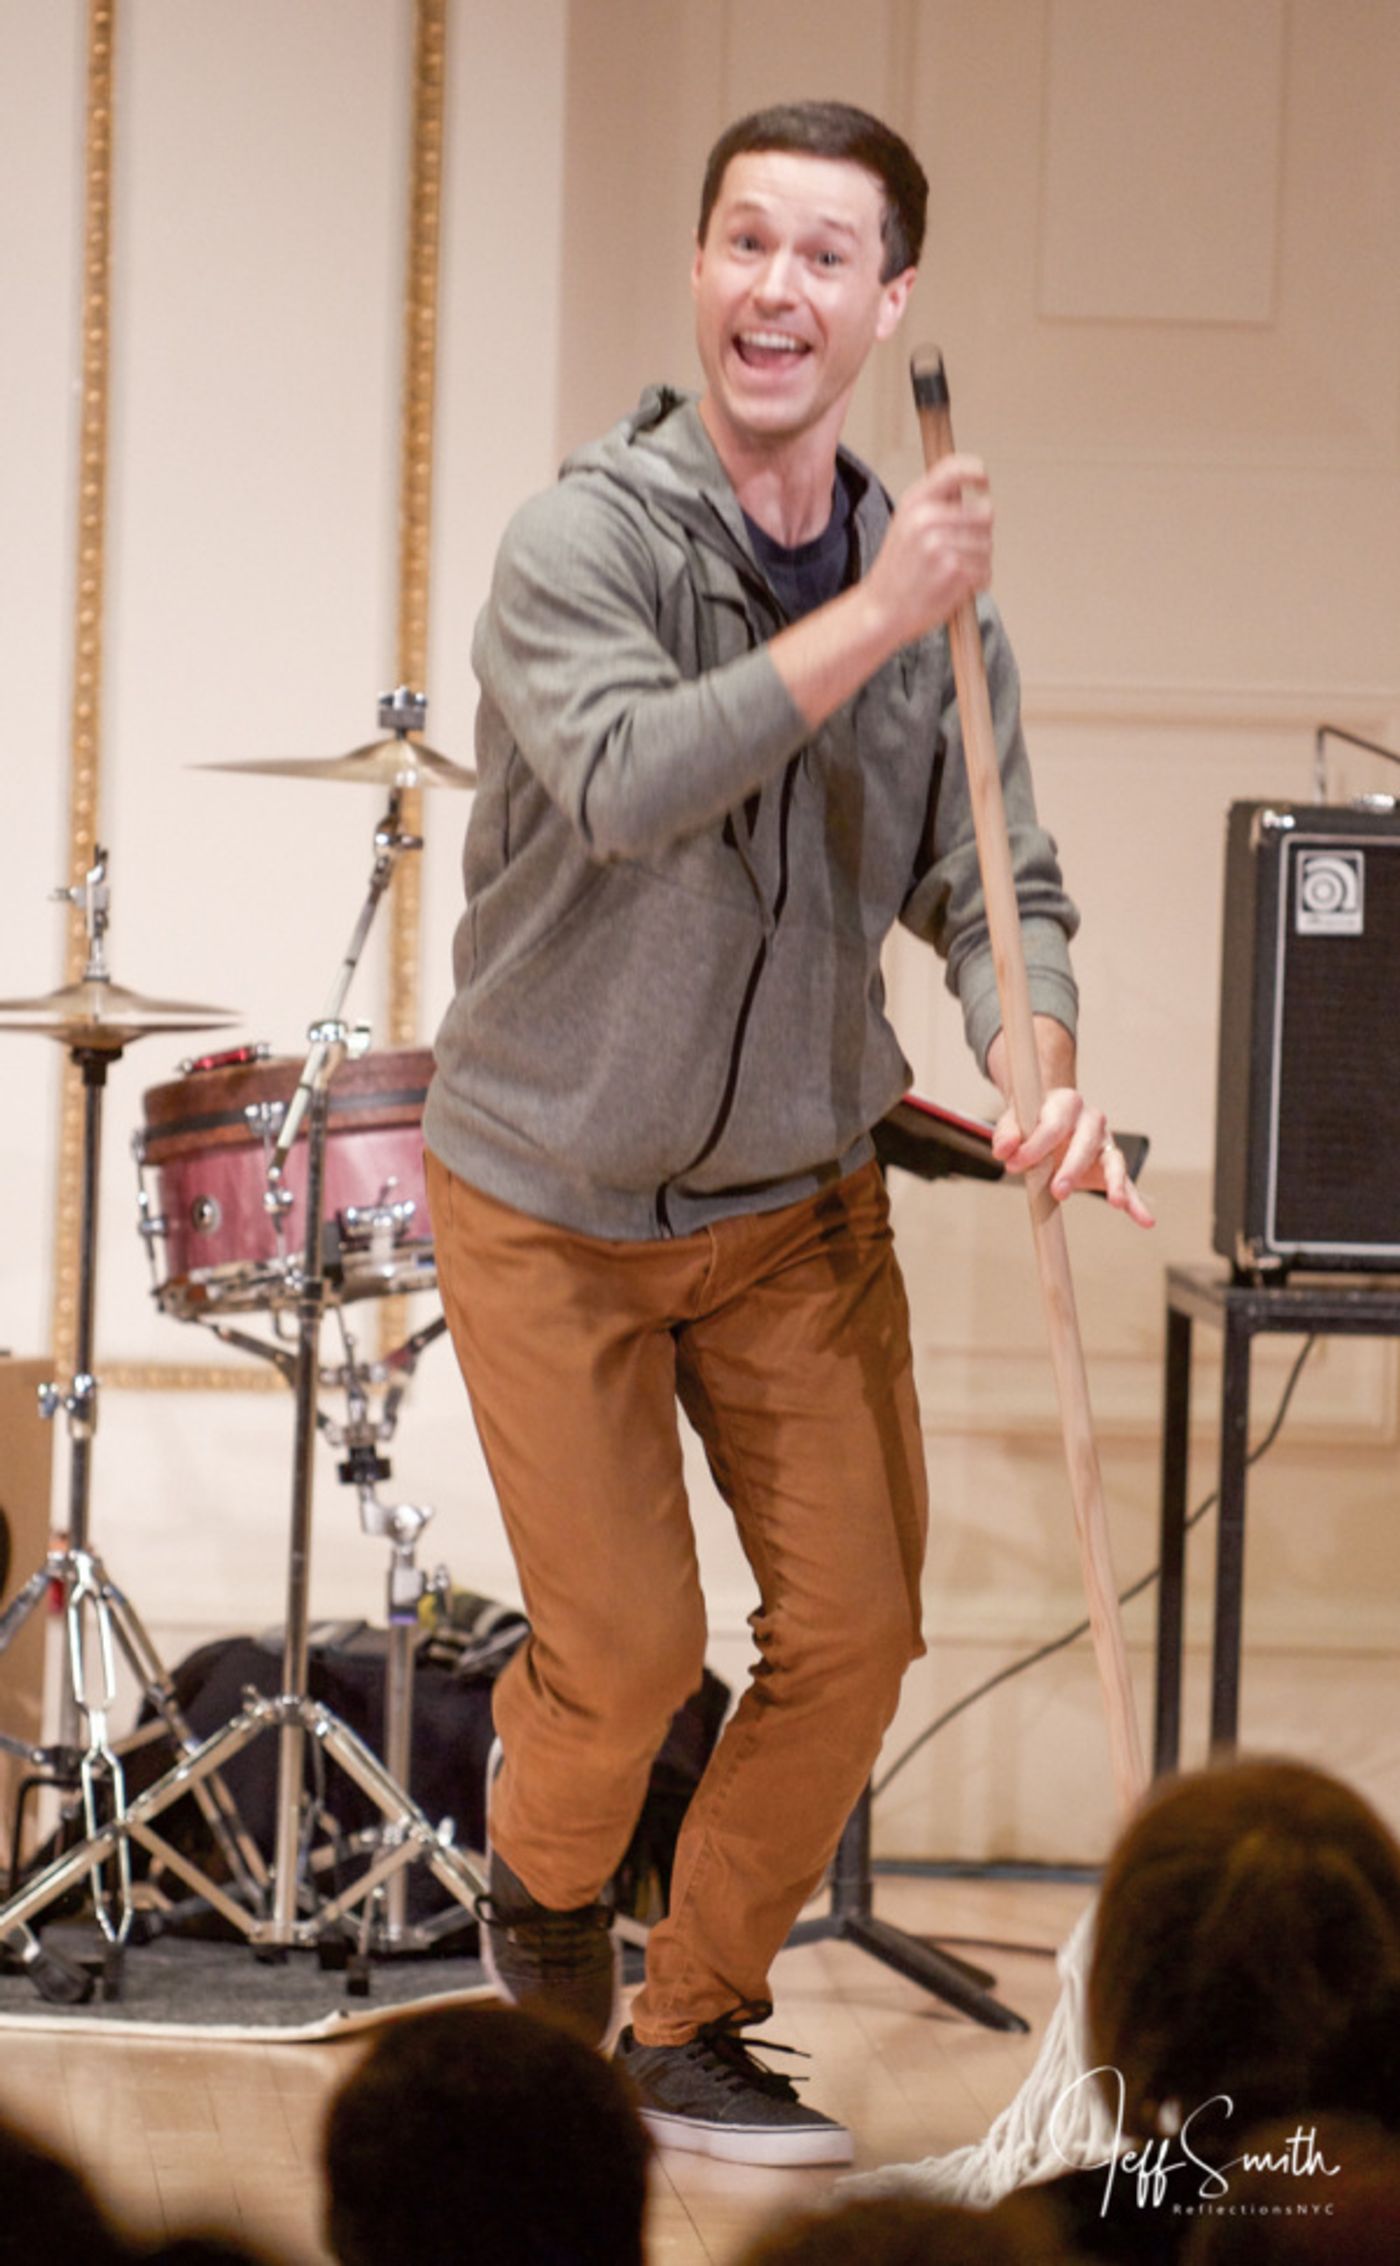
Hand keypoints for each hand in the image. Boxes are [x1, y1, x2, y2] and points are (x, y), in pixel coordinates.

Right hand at [864, 453, 992, 648]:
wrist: (880, 611)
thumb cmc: (898, 570)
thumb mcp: (905, 525)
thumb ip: (934, 504)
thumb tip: (972, 488)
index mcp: (914, 502)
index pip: (954, 469)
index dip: (977, 472)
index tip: (983, 484)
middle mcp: (926, 518)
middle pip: (985, 512)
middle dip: (981, 533)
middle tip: (961, 550)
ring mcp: (939, 543)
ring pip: (988, 545)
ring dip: (979, 562)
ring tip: (953, 572)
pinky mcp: (952, 569)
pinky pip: (985, 571)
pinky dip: (977, 582)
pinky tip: (956, 587)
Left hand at [985, 1024, 1154, 1228]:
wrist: (1046, 1120)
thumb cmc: (1030, 1122)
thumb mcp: (1013, 1122)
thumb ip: (1007, 1135)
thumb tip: (1003, 1152)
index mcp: (1067, 1103)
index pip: (1053, 1125)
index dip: (1034, 1146)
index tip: (1012, 1165)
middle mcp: (1091, 1120)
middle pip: (1086, 1143)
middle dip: (1072, 1168)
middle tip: (1058, 1191)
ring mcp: (1104, 1143)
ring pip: (1114, 1162)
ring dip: (1114, 1183)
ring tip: (1116, 1203)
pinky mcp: (1109, 1165)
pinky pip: (1125, 1183)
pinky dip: (1135, 1202)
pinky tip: (1145, 1220)